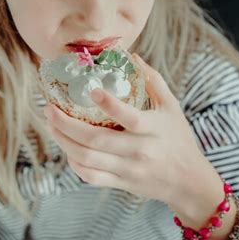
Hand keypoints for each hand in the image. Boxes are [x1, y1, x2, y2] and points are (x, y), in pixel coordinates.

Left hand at [43, 53, 208, 203]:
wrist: (189, 182)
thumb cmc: (179, 140)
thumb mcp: (172, 107)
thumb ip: (153, 81)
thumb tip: (133, 56)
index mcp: (152, 129)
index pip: (128, 117)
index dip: (109, 104)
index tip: (91, 90)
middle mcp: (138, 150)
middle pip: (96, 140)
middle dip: (66, 124)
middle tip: (50, 109)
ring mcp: (127, 170)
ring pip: (87, 159)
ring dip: (64, 142)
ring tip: (51, 125)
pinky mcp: (121, 183)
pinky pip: (91, 176)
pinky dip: (75, 164)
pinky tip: (68, 149)